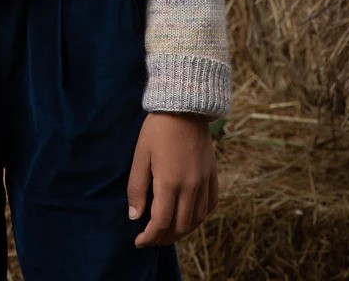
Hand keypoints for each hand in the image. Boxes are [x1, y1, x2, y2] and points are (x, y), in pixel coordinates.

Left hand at [127, 111, 218, 247]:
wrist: (185, 106)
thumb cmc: (158, 129)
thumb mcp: (140, 155)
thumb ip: (137, 188)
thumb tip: (135, 217)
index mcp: (170, 183)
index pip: (161, 223)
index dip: (149, 237)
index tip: (139, 241)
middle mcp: (190, 187)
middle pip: (180, 226)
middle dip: (164, 238)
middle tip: (151, 238)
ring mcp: (204, 182)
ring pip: (196, 219)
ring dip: (182, 230)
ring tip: (168, 231)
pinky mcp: (212, 175)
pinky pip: (210, 205)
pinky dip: (200, 217)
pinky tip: (190, 216)